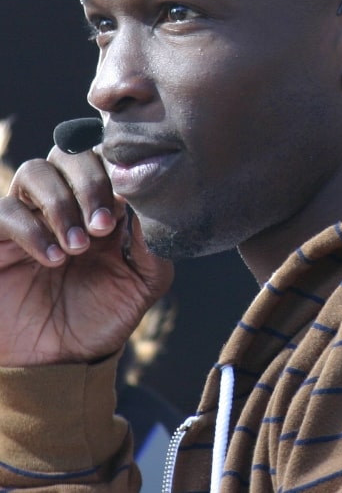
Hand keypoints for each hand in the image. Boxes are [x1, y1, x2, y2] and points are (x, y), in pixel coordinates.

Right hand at [0, 146, 173, 366]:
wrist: (58, 362)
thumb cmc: (102, 317)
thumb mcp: (142, 283)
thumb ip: (153, 244)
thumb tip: (152, 204)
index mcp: (103, 203)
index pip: (107, 158)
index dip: (117, 170)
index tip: (129, 204)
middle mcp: (66, 201)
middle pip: (70, 152)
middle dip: (90, 184)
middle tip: (103, 226)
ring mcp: (30, 216)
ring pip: (36, 171)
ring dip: (61, 204)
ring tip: (77, 247)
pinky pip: (6, 211)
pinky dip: (32, 230)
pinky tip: (53, 259)